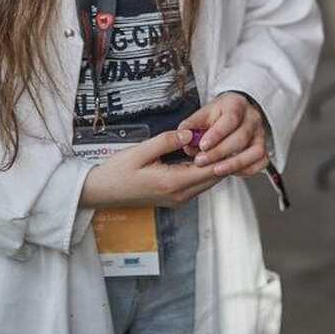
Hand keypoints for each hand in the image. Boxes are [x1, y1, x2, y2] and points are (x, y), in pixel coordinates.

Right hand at [79, 129, 222, 208]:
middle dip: (222, 159)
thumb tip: (190, 134)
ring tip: (220, 143)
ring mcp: (177, 199)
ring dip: (214, 164)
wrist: (101, 192)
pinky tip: (203, 155)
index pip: (210, 170)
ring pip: (207, 182)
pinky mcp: (174, 198)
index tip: (233, 137)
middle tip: (231, 137)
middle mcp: (179, 195)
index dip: (223, 154)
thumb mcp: (140, 151)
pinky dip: (204, 170)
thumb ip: (167, 141)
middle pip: (213, 177)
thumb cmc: (117, 171)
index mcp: (172, 183)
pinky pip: (197, 185)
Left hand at [180, 92, 270, 177]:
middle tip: (201, 161)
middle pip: (241, 137)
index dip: (217, 134)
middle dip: (220, 152)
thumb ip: (192, 125)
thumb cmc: (218, 115)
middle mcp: (252, 118)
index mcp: (236, 105)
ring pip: (256, 151)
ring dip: (235, 163)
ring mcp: (260, 134)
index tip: (202, 145)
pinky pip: (262, 161)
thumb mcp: (203, 114)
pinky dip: (248, 169)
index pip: (231, 119)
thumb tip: (184, 138)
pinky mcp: (263, 148)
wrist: (235, 113)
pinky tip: (232, 172)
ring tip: (216, 170)